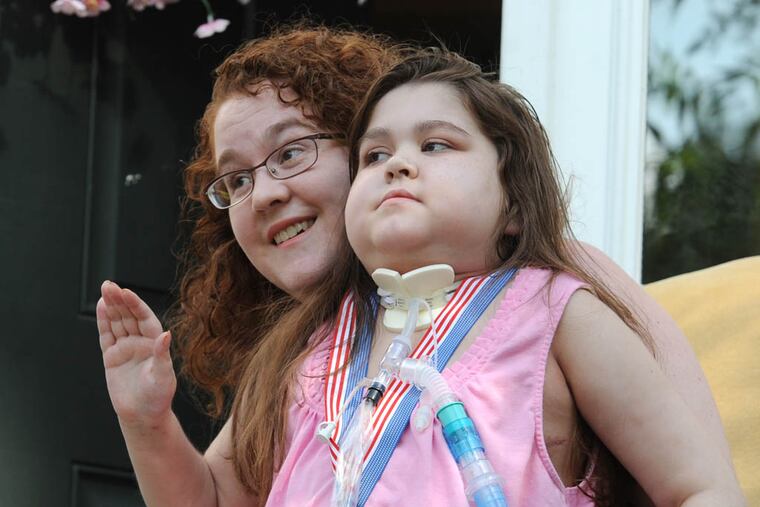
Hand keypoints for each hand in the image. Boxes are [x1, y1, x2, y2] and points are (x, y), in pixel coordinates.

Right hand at [97, 281, 176, 427]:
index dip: (136, 305)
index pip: (145, 319)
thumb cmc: (158, 398)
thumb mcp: (163, 377)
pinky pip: (107, 335)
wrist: (142, 416)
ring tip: (105, 289)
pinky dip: (104, 322)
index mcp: (155, 344)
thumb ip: (163, 355)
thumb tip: (166, 334)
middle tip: (109, 285)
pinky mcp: (112, 357)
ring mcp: (126, 348)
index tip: (127, 292)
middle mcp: (141, 343)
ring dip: (111, 306)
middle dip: (120, 300)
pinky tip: (101, 307)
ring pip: (117, 323)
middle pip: (129, 317)